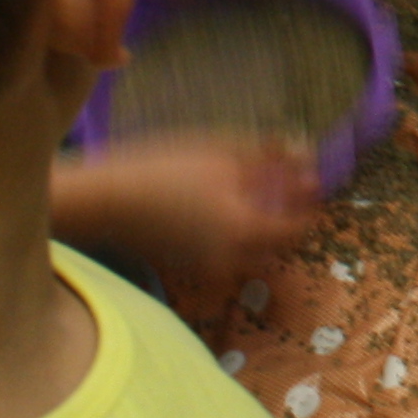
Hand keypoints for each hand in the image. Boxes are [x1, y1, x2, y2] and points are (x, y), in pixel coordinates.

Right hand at [51, 137, 326, 289]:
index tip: (313, 178)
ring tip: (252, 188)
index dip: (310, 203)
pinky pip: (225, 252)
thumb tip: (307, 159)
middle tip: (286, 182)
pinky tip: (220, 201)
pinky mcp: (186, 262)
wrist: (105, 199)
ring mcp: (206, 265)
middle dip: (287, 215)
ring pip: (251, 250)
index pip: (298, 229)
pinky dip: (234, 231)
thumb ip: (270, 158)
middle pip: (276, 244)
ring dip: (262, 224)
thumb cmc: (165, 169)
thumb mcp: (223, 152)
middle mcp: (231, 259)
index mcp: (246, 232)